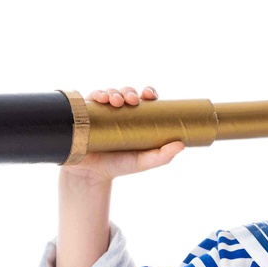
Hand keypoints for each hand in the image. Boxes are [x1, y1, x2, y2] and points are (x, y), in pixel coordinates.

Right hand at [61, 85, 184, 182]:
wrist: (91, 174)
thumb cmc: (118, 166)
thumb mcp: (143, 162)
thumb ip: (162, 156)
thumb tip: (181, 144)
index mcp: (135, 119)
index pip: (144, 100)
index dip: (148, 93)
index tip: (149, 94)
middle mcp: (119, 112)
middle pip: (127, 93)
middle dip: (130, 92)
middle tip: (132, 100)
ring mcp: (102, 112)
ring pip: (110, 93)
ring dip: (114, 92)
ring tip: (116, 101)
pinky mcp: (86, 114)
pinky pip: (91, 98)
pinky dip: (97, 95)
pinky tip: (100, 99)